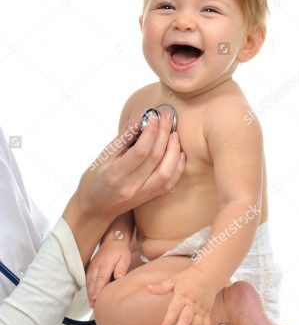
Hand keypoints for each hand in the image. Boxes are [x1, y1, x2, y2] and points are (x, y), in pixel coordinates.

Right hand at [63, 110, 184, 264]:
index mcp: (115, 175)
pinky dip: (177, 167)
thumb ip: (124, 138)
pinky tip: (179, 153)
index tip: (154, 116)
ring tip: (174, 134)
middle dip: (164, 134)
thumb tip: (142, 118)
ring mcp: (142, 194)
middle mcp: (130, 187)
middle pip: (155, 158)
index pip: (140, 151)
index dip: (150, 131)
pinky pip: (169, 183)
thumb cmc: (94, 180)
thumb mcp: (103, 156)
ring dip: (173, 150)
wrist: (95, 208)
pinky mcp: (150, 198)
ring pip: (166, 172)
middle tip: (168, 117)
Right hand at [86, 240, 130, 306]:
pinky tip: (90, 293)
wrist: (113, 239)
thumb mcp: (125, 258)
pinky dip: (88, 286)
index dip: (98, 290)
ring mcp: (92, 266)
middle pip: (92, 282)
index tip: (96, 298)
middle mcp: (97, 265)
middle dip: (92, 294)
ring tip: (91, 302)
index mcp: (106, 264)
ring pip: (89, 281)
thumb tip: (119, 279)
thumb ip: (121, 269)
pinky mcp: (91, 266)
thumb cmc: (120, 250)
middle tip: (93, 305)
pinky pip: (87, 278)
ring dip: (89, 292)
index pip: (101, 279)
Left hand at [147, 267, 216, 324]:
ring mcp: (200, 309)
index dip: (168, 319)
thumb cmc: (190, 277)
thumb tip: (148, 288)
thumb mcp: (174, 280)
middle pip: (186, 318)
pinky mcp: (207, 312)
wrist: (209, 274)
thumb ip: (161, 287)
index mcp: (182, 296)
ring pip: (197, 324)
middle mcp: (192, 304)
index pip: (174, 309)